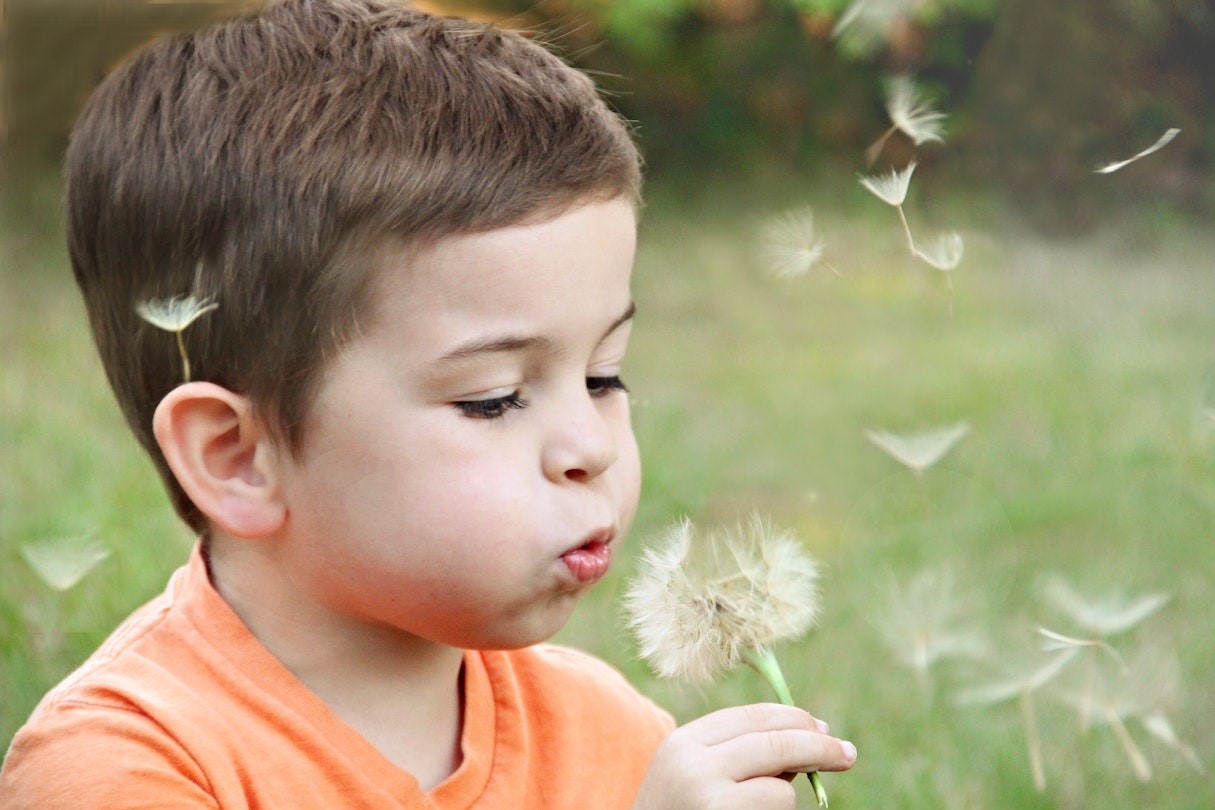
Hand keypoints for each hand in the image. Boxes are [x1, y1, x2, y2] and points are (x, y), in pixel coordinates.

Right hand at [631, 703, 855, 809]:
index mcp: (684, 742)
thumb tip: (812, 737)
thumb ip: (739, 754)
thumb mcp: (693, 774)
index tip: (823, 728)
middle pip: (775, 743)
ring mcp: (710, 801)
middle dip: (819, 746)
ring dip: (784, 801)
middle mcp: (695, 766)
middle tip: (847, 754)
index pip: (752, 717)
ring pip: (781, 790)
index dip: (794, 718)